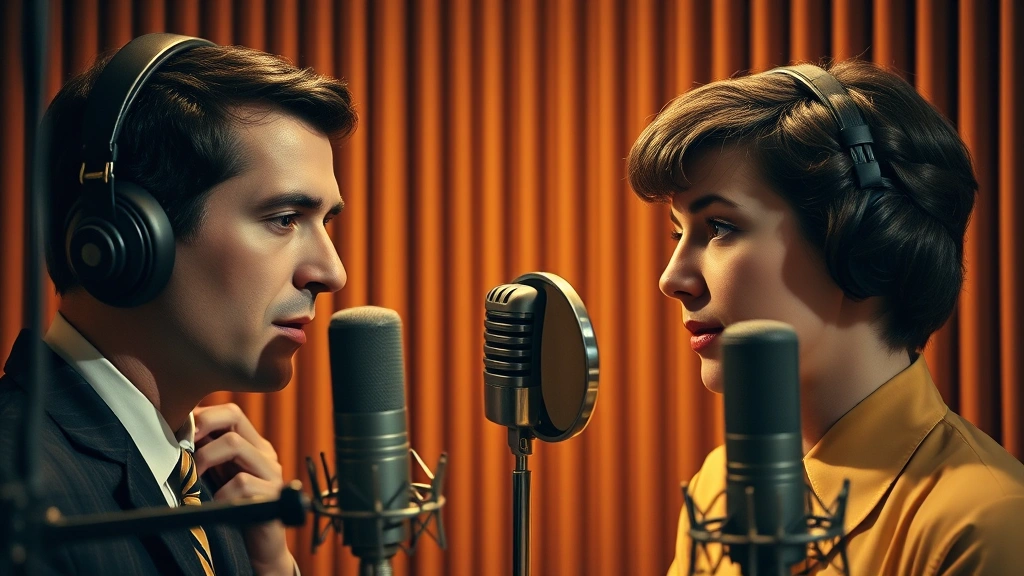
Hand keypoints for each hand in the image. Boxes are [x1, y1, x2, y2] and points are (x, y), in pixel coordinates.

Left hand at [193, 403, 295, 575]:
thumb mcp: (217, 480)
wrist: (258, 551)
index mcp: (253, 446)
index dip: (202, 415)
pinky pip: (241, 483)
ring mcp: (271, 473)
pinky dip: (220, 493)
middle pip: (234, 417)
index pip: (230, 412)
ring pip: (235, 444)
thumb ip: (206, 458)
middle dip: (202, 425)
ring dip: (205, 458)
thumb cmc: (231, 514)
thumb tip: (172, 435)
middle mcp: (264, 454)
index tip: (176, 428)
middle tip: (181, 445)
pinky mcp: (272, 495)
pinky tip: (213, 506)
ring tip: (192, 478)